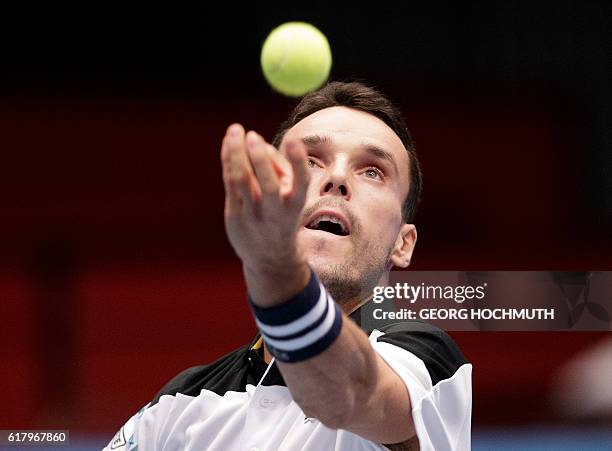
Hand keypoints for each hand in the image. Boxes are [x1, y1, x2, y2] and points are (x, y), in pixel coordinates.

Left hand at [220, 123, 310, 304]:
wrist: (270, 257)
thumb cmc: (281, 214)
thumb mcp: (290, 194)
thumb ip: (276, 166)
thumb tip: (254, 142)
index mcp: (296, 203)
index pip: (301, 181)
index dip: (298, 160)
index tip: (292, 140)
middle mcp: (276, 211)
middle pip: (266, 182)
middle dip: (259, 157)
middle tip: (252, 135)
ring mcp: (253, 215)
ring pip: (242, 180)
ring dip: (236, 152)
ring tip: (235, 130)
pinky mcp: (235, 216)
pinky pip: (230, 183)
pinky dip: (228, 160)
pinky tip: (228, 144)